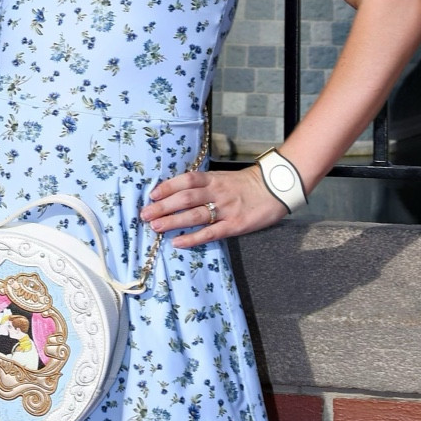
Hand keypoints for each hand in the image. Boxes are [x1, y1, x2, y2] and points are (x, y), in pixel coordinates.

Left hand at [140, 162, 288, 248]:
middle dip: (163, 206)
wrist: (276, 189)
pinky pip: (210, 232)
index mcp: (214, 178)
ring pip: (194, 215)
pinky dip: (192, 238)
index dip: (168, 187)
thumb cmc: (247, 185)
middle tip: (145, 214)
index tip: (152, 195)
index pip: (186, 180)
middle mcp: (217, 192)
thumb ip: (205, 185)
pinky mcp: (235, 225)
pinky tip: (178, 242)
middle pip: (185, 198)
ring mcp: (226, 209)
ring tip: (155, 227)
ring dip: (172, 221)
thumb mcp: (225, 178)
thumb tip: (180, 192)